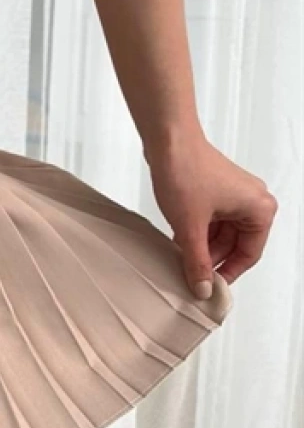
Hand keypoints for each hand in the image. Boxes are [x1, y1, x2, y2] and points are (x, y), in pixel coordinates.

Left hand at [145, 133, 277, 297]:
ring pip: (222, 233)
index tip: (210, 288)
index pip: (249, 255)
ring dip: (202, 246)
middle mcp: (253, 201)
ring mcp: (234, 194)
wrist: (168, 139)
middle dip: (212, 259)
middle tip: (191, 276)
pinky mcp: (216, 189)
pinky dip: (198, 231)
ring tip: (181, 259)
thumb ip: (197, 262)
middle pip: (235, 244)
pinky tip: (179, 241)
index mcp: (259, 209)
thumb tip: (203, 289)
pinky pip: (213, 219)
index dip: (228, 273)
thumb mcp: (191, 226)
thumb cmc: (186, 172)